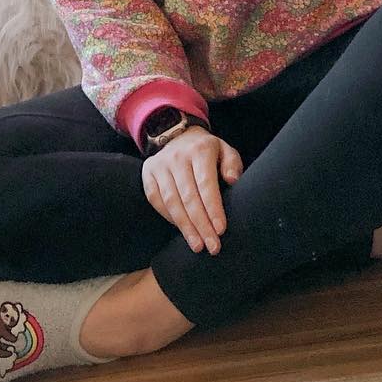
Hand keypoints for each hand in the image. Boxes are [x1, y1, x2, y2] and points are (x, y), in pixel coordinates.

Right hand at [141, 127, 243, 253]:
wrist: (178, 136)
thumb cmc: (207, 151)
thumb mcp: (225, 151)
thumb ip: (232, 164)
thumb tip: (232, 180)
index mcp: (200, 150)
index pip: (206, 184)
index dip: (213, 209)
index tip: (220, 230)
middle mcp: (178, 157)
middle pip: (189, 197)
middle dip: (201, 225)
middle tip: (212, 246)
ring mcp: (160, 165)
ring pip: (172, 201)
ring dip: (185, 227)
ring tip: (198, 246)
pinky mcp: (149, 173)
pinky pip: (156, 200)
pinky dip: (169, 218)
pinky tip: (182, 230)